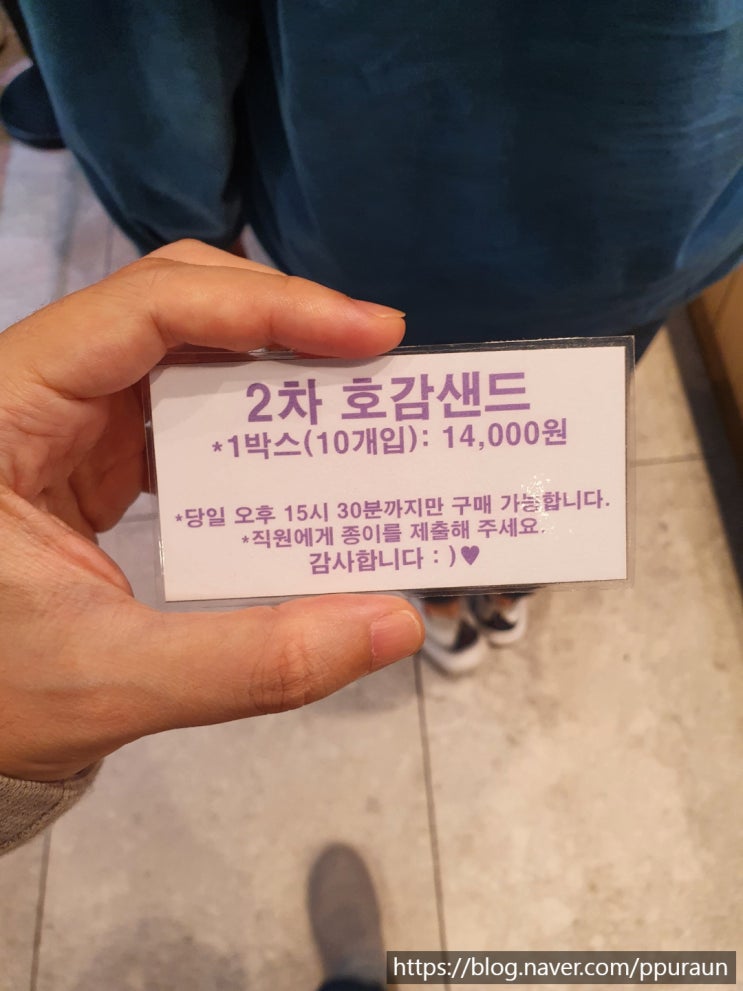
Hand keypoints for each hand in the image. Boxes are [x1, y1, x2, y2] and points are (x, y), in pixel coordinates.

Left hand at [0, 240, 422, 781]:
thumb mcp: (113, 679)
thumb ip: (254, 660)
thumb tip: (394, 622)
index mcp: (6, 409)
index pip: (146, 309)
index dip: (266, 306)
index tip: (367, 333)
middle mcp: (33, 389)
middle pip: (170, 304)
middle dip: (279, 320)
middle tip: (374, 355)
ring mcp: (64, 417)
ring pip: (180, 347)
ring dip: (269, 363)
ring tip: (350, 395)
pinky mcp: (91, 452)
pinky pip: (179, 406)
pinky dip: (246, 418)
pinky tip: (296, 446)